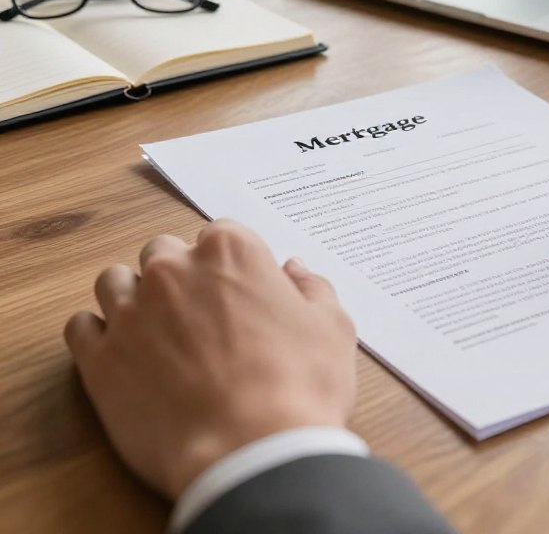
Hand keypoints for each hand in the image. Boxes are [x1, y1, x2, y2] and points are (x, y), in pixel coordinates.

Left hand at [64, 220, 357, 499]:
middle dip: (178, 275)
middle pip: (163, 252)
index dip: (230, 263)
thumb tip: (294, 269)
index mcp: (231, 251)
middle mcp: (174, 270)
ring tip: (154, 330)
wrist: (251, 452)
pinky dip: (96, 333)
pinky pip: (80, 327)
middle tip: (199, 314)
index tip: (238, 290)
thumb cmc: (300, 385)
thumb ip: (310, 287)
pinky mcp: (99, 360)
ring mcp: (132, 312)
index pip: (220, 233)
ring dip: (132, 296)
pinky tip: (120, 352)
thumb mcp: (332, 326)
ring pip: (114, 281)